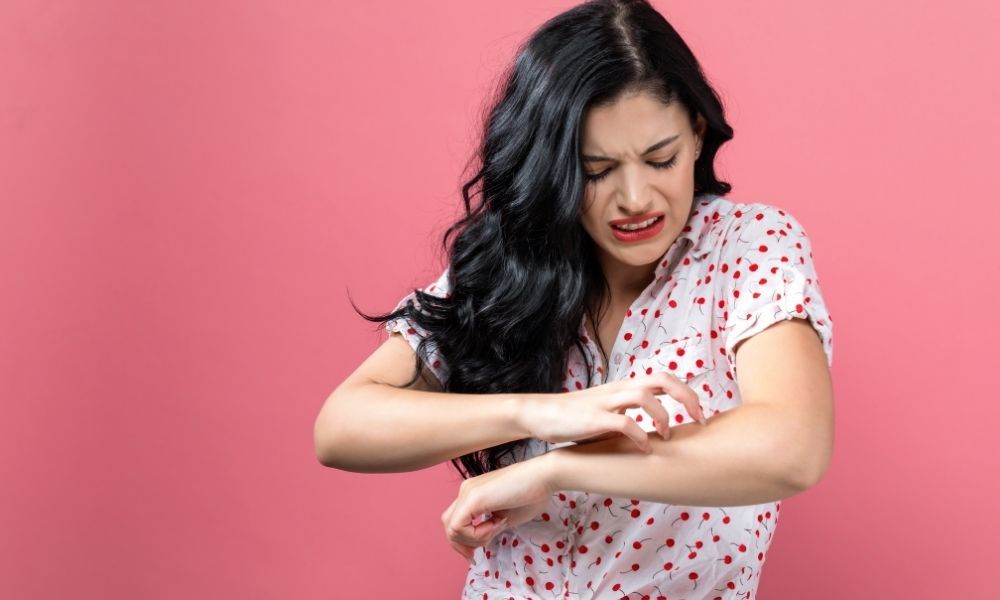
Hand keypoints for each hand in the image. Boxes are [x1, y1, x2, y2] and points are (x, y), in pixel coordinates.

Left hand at [440, 453, 554, 564]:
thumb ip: (490, 528)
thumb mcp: (506, 517)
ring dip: (474, 539)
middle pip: (448, 525)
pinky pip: (459, 527)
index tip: (475, 553)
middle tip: (475, 555)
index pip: (455, 521)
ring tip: (498, 527)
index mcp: (473, 493)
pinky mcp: (472, 497)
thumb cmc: (532, 494)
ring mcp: (467, 492)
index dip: (463, 541)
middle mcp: (466, 490)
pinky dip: (476, 535)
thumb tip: (481, 541)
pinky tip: (497, 524)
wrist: (544, 476)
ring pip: (452, 529)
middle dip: (461, 545)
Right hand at [520, 372, 705, 451]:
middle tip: (699, 420)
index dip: (688, 393)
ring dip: (663, 416)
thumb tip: (656, 433)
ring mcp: (607, 402)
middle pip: (662, 379)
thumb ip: (631, 415)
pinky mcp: (594, 418)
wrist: (542, 414)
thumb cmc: (576, 417)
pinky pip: (624, 422)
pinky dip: (640, 436)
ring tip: (667, 436)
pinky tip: (645, 450)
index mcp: (625, 387)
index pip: (665, 378)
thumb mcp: (609, 412)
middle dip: (687, 398)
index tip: (700, 416)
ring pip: (645, 396)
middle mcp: (619, 389)